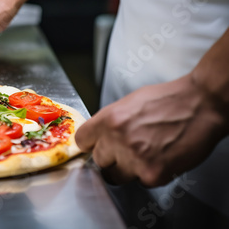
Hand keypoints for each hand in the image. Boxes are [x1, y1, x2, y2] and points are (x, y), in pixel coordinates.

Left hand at [75, 74, 228, 186]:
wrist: (200, 104)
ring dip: (129, 169)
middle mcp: (117, 139)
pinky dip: (151, 174)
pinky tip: (161, 157)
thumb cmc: (168, 100)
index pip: (82, 141)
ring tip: (147, 153)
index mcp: (109, 119)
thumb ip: (109, 122)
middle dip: (111, 157)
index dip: (91, 144)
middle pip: (99, 161)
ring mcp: (134, 158)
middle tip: (128, 149)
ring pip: (117, 175)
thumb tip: (98, 136)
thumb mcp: (128, 103)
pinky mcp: (152, 174)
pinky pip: (142, 182)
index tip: (96, 146)